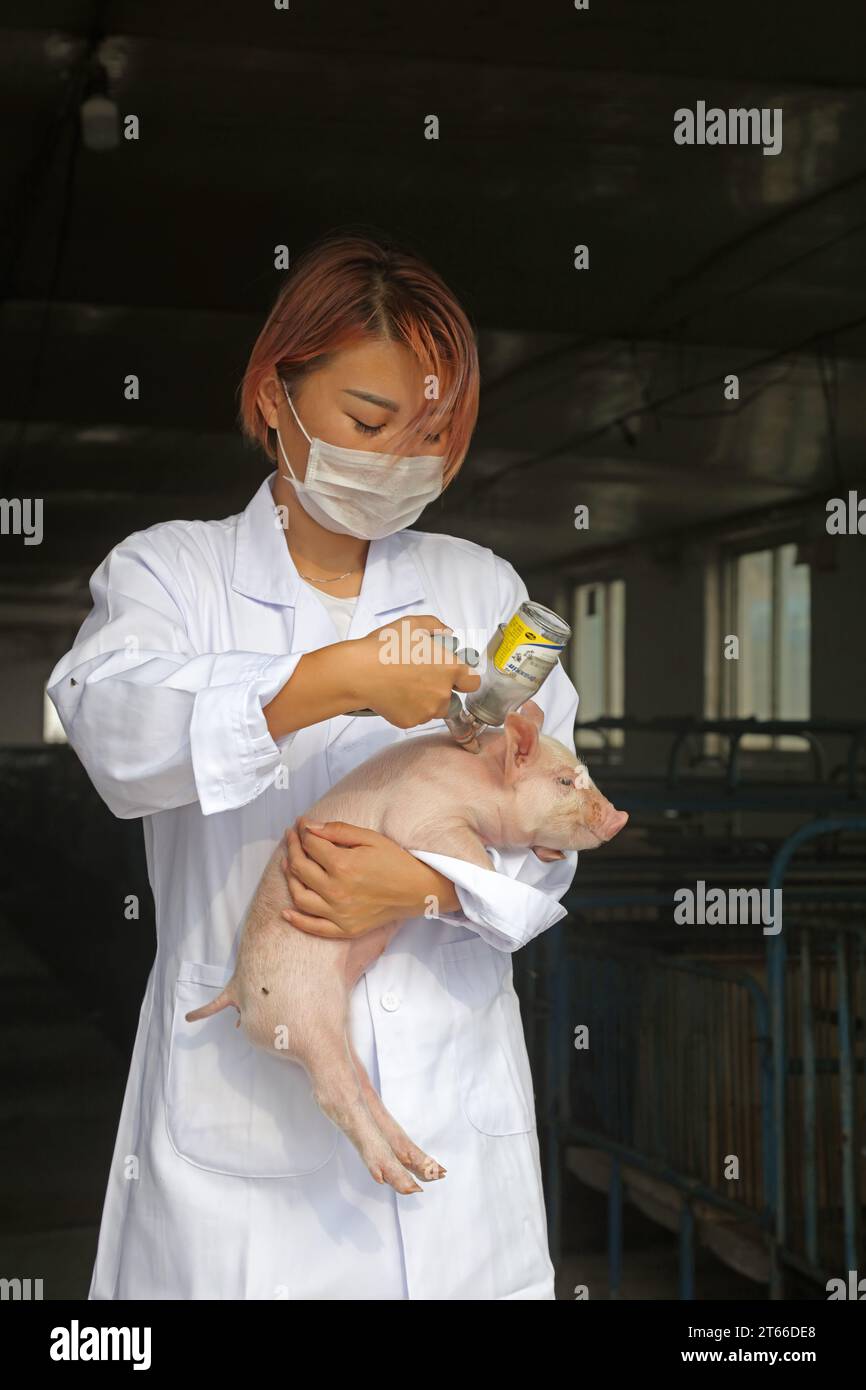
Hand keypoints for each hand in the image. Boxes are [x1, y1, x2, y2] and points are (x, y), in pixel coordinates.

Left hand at [279, 815, 459, 938]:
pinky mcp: (344, 929)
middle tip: (292, 838)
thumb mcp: (369, 838)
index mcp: (343, 865)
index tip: (300, 824)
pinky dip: (296, 920)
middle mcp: (336, 891)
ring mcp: (339, 913)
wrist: (418, 890)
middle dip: (293, 849)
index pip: (310, 846)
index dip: (302, 832)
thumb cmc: (395, 861)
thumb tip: (309, 827)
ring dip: (289, 878)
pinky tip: (286, 911)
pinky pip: (313, 927)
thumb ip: (337, 831)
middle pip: (300, 868)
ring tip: (288, 864)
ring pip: (300, 896)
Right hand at [349, 614, 480, 728]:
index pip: (473, 682)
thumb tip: (447, 633)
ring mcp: (427, 711)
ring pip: (433, 710)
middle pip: (451, 698)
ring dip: (425, 701)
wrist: (359, 672)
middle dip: (440, 691)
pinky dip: (408, 709)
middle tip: (419, 678)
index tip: (453, 675)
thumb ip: (436, 626)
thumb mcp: (412, 624)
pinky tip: (394, 696)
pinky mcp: (410, 722)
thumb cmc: (385, 646)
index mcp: (450, 668)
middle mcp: (443, 693)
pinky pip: (415, 717)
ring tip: (404, 686)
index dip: (464, 678)